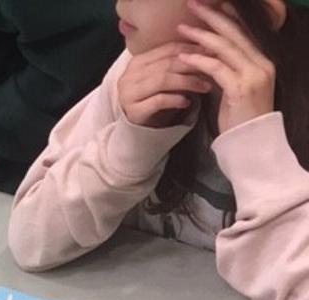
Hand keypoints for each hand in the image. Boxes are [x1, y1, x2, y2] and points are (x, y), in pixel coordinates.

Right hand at [118, 41, 212, 127]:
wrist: (136, 130)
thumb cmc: (153, 101)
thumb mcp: (162, 79)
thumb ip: (175, 63)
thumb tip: (207, 46)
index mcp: (137, 62)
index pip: (168, 49)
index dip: (192, 48)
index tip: (213, 51)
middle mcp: (129, 75)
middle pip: (167, 63)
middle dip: (193, 65)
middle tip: (215, 68)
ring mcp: (129, 94)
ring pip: (163, 79)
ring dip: (188, 81)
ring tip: (205, 86)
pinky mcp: (134, 111)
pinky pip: (158, 100)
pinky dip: (176, 99)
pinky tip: (188, 102)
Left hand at [177, 0, 274, 133]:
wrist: (250, 143)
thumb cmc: (239, 118)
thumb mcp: (232, 88)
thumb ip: (224, 70)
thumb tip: (206, 54)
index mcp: (261, 62)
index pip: (242, 33)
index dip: (224, 17)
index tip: (208, 6)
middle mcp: (261, 64)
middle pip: (234, 33)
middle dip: (212, 17)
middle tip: (192, 5)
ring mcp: (253, 75)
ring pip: (225, 47)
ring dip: (200, 36)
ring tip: (181, 28)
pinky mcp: (241, 88)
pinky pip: (216, 68)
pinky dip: (198, 60)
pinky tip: (182, 56)